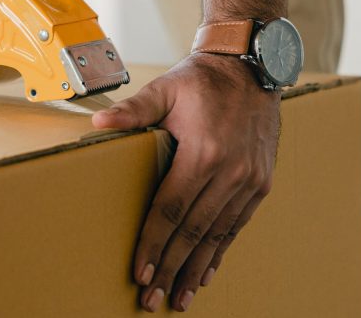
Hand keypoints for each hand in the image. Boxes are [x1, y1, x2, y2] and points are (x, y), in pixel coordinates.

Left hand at [91, 53, 279, 312]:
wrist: (251, 66)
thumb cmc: (202, 79)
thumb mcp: (165, 88)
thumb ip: (134, 109)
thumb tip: (99, 124)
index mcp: (204, 152)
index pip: (171, 210)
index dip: (153, 244)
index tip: (139, 273)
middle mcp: (231, 172)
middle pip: (193, 231)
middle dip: (170, 268)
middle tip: (152, 299)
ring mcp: (249, 180)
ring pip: (217, 235)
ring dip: (196, 269)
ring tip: (178, 297)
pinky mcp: (261, 183)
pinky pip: (237, 225)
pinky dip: (220, 251)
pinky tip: (205, 272)